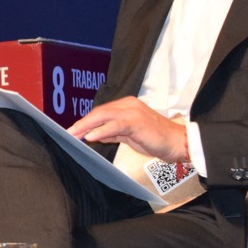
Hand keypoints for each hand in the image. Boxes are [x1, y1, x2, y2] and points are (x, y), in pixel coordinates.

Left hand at [68, 96, 189, 161]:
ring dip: (87, 126)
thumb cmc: (157, 139)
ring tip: (74, 134)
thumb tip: (95, 134)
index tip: (73, 130)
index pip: (102, 112)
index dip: (86, 121)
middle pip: (99, 112)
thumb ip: (113, 132)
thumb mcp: (130, 135)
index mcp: (128, 106)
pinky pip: (114, 125)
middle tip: (69, 132)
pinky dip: (101, 131)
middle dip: (82, 123)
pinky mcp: (137, 122)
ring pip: (104, 116)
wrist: (178, 143)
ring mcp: (133, 112)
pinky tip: (91, 137)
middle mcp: (129, 105)